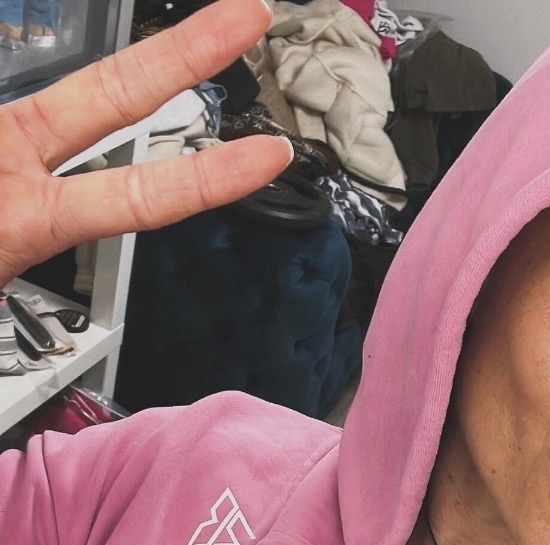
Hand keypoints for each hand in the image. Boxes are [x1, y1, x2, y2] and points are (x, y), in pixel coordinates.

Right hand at [0, 0, 292, 287]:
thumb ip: (22, 252)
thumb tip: (23, 261)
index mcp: (37, 216)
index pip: (144, 194)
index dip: (209, 175)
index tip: (269, 156)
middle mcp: (19, 162)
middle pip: (118, 95)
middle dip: (188, 54)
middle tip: (252, 15)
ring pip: (66, 74)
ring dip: (147, 48)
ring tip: (226, 14)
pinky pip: (0, 79)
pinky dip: (7, 93)